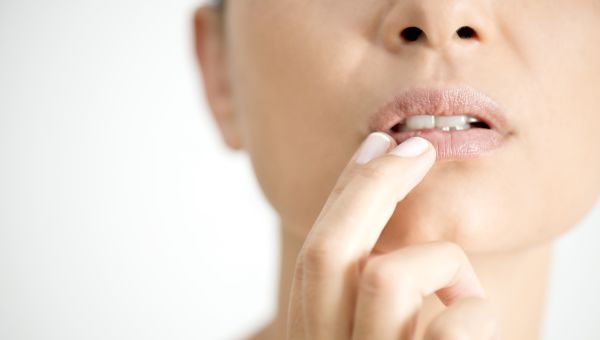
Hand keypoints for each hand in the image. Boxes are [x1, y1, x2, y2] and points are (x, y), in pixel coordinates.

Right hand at [286, 132, 499, 339]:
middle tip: (420, 148)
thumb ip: (362, 295)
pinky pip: (452, 327)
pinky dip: (476, 310)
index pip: (313, 254)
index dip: (345, 191)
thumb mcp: (365, 332)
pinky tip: (481, 325)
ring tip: (466, 291)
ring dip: (442, 263)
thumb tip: (380, 201)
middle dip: (373, 183)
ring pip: (386, 279)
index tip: (378, 145)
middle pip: (326, 250)